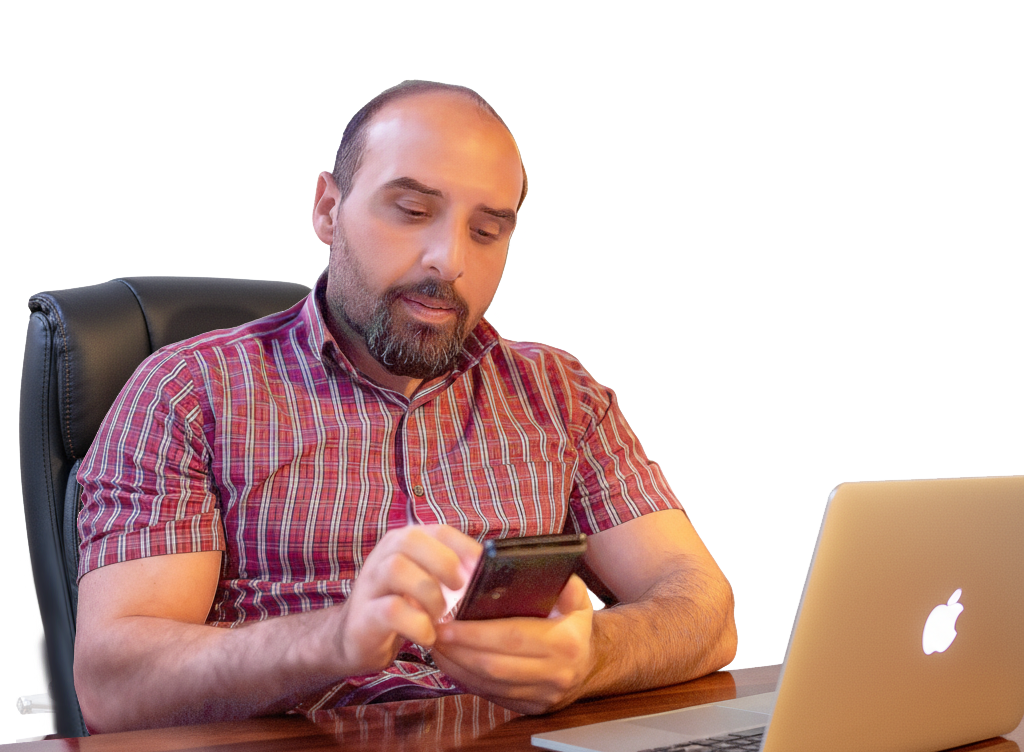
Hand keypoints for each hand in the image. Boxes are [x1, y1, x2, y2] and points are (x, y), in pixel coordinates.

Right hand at [331, 525, 480, 676]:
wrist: (355, 638)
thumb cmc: (401, 606)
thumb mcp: (424, 582)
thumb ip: (449, 573)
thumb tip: (490, 575)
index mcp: (404, 543)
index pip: (438, 531)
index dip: (465, 548)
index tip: (483, 570)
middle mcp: (383, 556)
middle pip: (412, 540)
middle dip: (444, 563)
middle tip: (460, 590)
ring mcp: (370, 584)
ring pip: (397, 569)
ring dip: (429, 594)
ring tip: (440, 614)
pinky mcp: (364, 615)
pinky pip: (391, 610)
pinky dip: (417, 624)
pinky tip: (427, 635)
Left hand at [430, 574, 594, 713]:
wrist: (590, 665)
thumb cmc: (574, 624)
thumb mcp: (578, 599)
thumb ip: (563, 582)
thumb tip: (538, 567)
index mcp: (565, 642)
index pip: (512, 637)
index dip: (475, 633)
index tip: (447, 623)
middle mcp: (555, 673)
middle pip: (495, 665)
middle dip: (458, 650)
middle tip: (433, 633)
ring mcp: (541, 695)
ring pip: (489, 684)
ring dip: (457, 666)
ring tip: (436, 646)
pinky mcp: (528, 709)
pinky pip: (490, 695)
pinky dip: (465, 680)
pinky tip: (450, 662)